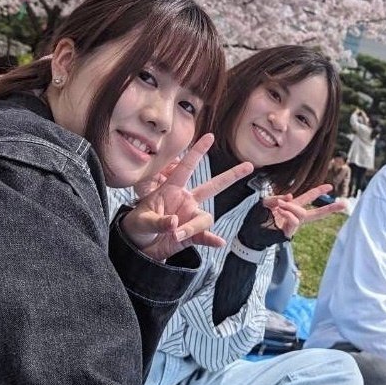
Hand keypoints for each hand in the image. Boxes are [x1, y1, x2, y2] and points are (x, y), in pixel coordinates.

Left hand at [121, 134, 253, 260]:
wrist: (139, 248)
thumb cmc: (137, 227)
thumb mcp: (142, 221)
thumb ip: (159, 221)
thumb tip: (176, 224)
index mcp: (171, 190)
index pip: (186, 167)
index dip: (197, 152)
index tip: (209, 136)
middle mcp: (185, 201)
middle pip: (213, 187)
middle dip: (231, 176)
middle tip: (249, 166)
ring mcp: (190, 217)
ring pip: (204, 218)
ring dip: (192, 227)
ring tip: (175, 236)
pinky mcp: (192, 235)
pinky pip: (205, 236)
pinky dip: (211, 240)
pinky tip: (218, 242)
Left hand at [263, 183, 345, 237]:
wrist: (248, 233)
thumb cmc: (255, 218)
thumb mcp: (264, 203)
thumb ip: (276, 198)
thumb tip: (289, 197)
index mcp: (290, 208)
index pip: (307, 199)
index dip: (317, 192)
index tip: (330, 187)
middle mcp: (294, 217)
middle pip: (315, 213)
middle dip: (329, 208)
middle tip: (344, 204)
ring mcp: (291, 226)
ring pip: (301, 215)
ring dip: (292, 208)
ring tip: (280, 206)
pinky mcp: (288, 233)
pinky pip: (294, 221)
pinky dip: (289, 214)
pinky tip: (282, 211)